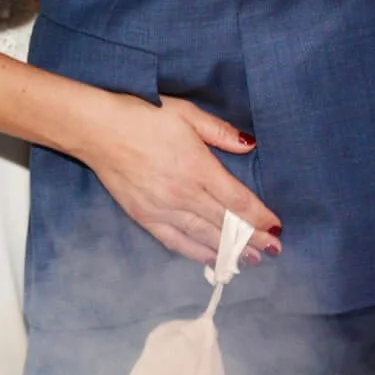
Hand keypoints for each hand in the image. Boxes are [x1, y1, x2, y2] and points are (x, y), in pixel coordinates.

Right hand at [85, 94, 282, 264]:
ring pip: (203, 237)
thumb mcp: (186, 113)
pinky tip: (210, 259)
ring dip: (228, 250)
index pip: (237, 200)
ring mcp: (163, 209)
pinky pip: (175, 242)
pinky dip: (195, 253)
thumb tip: (249, 145)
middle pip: (225, 223)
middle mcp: (183, 193)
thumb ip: (219, 131)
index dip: (259, 217)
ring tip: (248, 261)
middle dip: (252, 239)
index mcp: (197, 167)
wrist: (98, 130)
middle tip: (273, 251)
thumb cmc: (143, 115)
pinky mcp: (144, 217)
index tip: (276, 228)